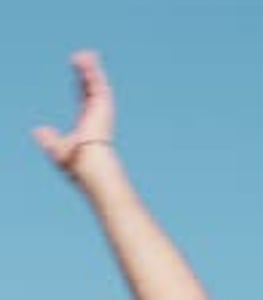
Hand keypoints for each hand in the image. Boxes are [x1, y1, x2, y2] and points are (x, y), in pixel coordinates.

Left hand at [34, 51, 113, 173]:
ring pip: (97, 84)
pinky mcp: (104, 106)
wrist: (88, 162)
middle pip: (92, 88)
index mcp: (88, 123)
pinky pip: (98, 83)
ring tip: (83, 54)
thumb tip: (38, 131)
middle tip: (81, 58)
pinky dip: (94, 71)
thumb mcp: (57, 148)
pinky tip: (87, 59)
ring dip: (91, 69)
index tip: (78, 72)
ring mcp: (102, 111)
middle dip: (87, 73)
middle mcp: (97, 116)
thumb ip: (49, 138)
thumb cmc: (75, 161)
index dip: (81, 84)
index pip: (85, 99)